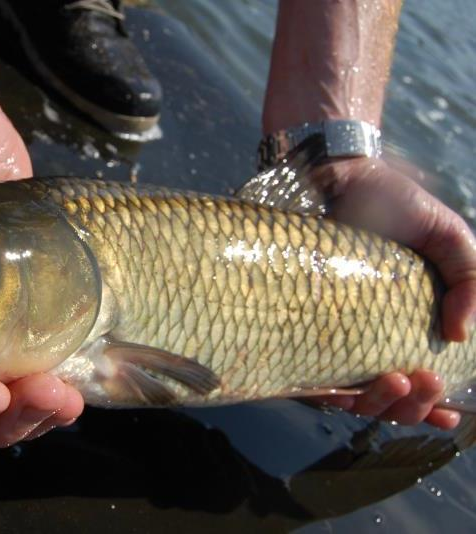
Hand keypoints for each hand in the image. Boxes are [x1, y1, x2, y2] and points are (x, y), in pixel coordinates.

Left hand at [311, 157, 475, 429]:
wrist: (338, 174)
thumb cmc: (395, 205)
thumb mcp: (447, 237)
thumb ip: (468, 279)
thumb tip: (460, 336)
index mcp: (401, 326)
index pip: (418, 382)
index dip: (434, 406)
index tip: (450, 412)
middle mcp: (364, 339)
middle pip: (388, 399)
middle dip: (411, 404)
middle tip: (425, 379)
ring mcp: (327, 335)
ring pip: (350, 396)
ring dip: (379, 402)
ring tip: (395, 379)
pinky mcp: (292, 327)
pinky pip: (306, 375)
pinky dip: (330, 393)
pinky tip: (348, 393)